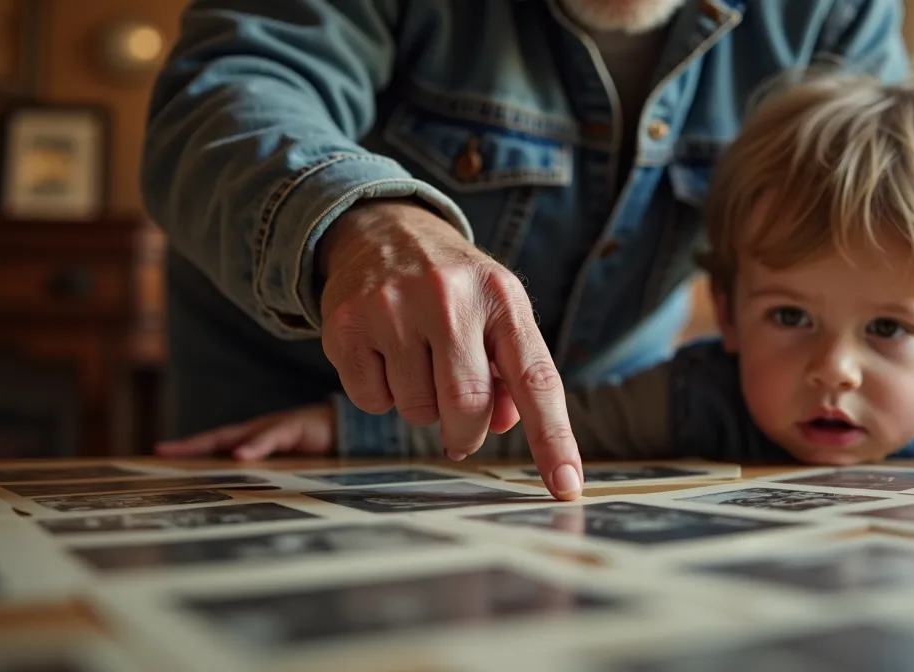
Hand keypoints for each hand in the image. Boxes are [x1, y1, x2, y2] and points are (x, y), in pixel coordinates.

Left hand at [155, 403, 334, 460]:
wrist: (345, 428)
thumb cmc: (313, 447)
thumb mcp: (286, 466)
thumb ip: (266, 476)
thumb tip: (243, 498)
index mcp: (252, 441)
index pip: (215, 445)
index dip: (189, 449)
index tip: (159, 455)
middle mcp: (257, 432)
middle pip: (217, 437)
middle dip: (190, 445)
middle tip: (162, 452)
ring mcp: (274, 427)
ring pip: (239, 435)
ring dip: (214, 446)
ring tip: (190, 454)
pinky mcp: (294, 427)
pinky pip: (272, 436)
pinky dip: (255, 445)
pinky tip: (241, 455)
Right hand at [317, 199, 583, 499]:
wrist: (383, 229)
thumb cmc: (455, 289)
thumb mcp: (498, 314)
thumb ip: (513, 374)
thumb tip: (502, 426)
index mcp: (502, 298)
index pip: (537, 380)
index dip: (554, 438)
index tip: (567, 485)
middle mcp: (449, 295)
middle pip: (467, 406)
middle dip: (466, 433)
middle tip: (460, 429)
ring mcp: (393, 305)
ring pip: (416, 409)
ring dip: (422, 408)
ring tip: (418, 364)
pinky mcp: (346, 321)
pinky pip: (370, 400)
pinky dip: (380, 395)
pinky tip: (384, 357)